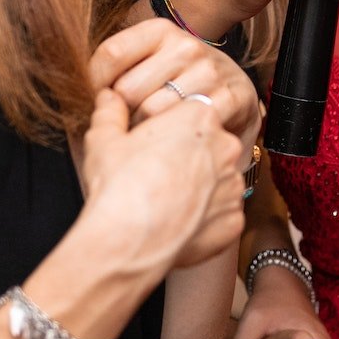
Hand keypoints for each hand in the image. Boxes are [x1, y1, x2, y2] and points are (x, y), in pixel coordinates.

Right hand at [79, 90, 244, 273]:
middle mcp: (226, 147)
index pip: (192, 115)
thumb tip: (109, 96)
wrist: (128, 242)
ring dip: (199, 190)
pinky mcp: (234, 220)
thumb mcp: (104, 139)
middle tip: (157, 175)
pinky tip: (178, 225)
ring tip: (165, 203)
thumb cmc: (117, 185)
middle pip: (210, 146)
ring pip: (218, 182)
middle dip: (189, 158)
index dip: (171, 131)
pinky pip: (222, 216)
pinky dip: (205, 221)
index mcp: (199, 117)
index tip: (153, 147)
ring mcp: (234, 186)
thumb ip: (111, 112)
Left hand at [91, 19, 260, 166]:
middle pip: (127, 89)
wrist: (236, 94)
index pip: (110, 54)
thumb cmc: (181, 84)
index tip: (100, 102)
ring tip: (153, 134)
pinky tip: (178, 139)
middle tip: (131, 124)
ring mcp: (211, 71)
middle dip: (122, 115)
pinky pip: (185, 126)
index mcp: (161, 31)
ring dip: (146, 132)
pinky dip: (175, 141)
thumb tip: (75, 91)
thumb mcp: (150, 64)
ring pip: (152, 112)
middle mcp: (187, 46)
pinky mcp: (232, 97)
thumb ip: (116, 70)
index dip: (95, 85)